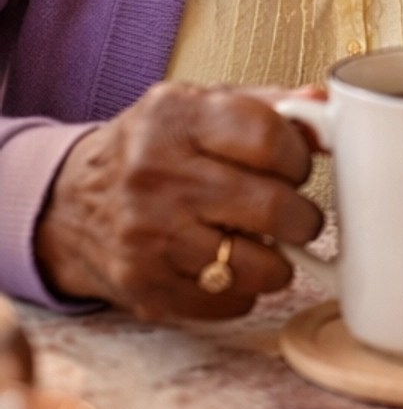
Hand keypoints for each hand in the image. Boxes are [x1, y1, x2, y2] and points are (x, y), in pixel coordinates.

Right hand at [35, 84, 321, 322]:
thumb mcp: (200, 107)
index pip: (269, 138)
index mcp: (175, 117)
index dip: (299, 158)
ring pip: (254, 266)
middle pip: (271, 207)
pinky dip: (242, 292)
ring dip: (277, 262)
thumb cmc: (153, 149)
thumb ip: (268, 105)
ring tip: (269, 246)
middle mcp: (156, 174)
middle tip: (298, 217)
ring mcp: (146, 235)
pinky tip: (230, 269)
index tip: (296, 168)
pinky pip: (226, 302)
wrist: (71, 203)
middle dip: (301, 218)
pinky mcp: (144, 285)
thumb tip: (326, 108)